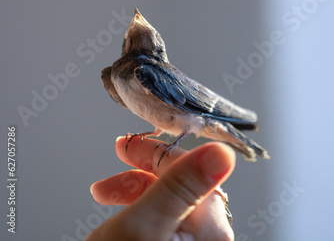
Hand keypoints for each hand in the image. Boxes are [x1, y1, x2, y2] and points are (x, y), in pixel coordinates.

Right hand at [87, 136, 235, 240]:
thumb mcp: (144, 225)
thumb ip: (182, 186)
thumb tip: (223, 153)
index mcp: (208, 231)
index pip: (192, 170)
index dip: (158, 153)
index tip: (131, 144)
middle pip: (180, 184)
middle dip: (144, 167)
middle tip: (119, 154)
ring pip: (169, 201)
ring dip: (136, 187)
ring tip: (105, 192)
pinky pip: (163, 221)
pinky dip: (138, 208)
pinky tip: (118, 209)